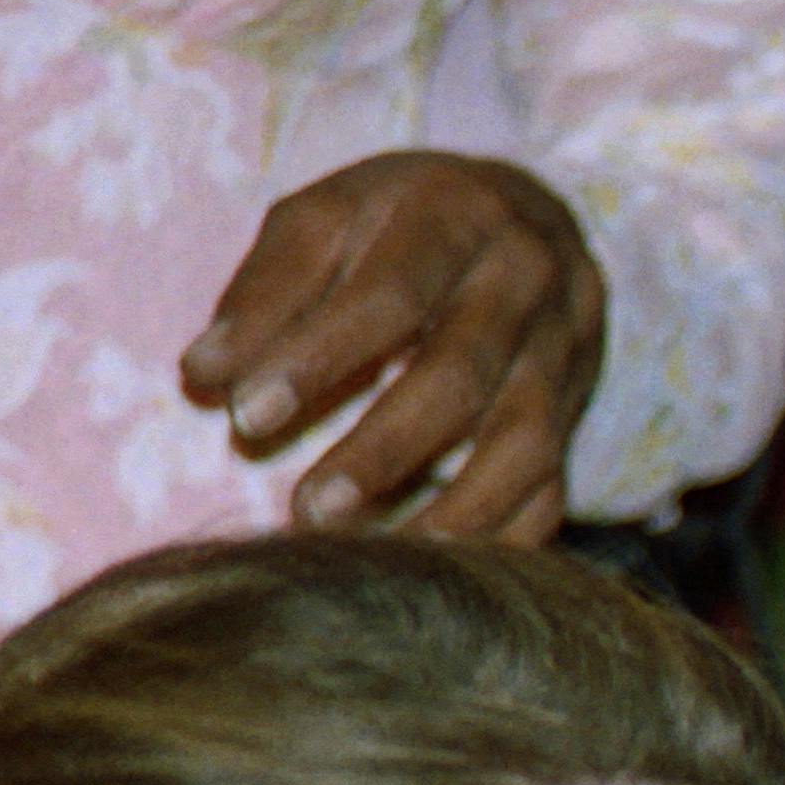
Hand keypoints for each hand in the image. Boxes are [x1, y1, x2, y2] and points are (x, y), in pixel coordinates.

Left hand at [176, 150, 605, 539]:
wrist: (528, 219)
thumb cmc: (398, 223)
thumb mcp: (326, 219)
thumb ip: (266, 291)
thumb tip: (205, 374)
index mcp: (457, 213)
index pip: (391, 294)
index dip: (320, 358)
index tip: (245, 416)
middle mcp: (528, 279)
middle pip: (464, 374)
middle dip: (384, 450)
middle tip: (308, 511)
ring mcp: (567, 350)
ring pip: (525, 442)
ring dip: (452, 509)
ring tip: (375, 556)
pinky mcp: (578, 409)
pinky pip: (554, 487)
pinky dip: (503, 537)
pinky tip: (440, 571)